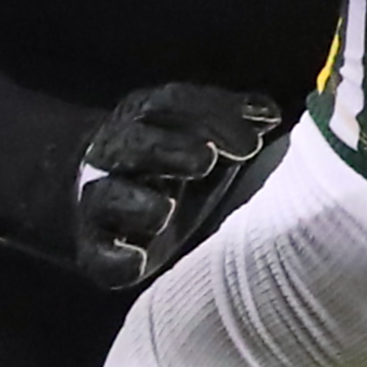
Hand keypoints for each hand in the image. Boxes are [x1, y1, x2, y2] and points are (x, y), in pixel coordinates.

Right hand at [59, 83, 284, 291]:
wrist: (104, 199)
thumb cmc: (170, 163)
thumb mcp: (198, 136)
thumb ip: (230, 122)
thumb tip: (269, 113)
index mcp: (143, 119)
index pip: (170, 105)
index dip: (210, 116)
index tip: (252, 142)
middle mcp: (115, 154)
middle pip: (135, 145)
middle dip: (169, 150)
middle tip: (206, 160)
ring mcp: (100, 202)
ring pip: (108, 196)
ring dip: (137, 203)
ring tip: (165, 211)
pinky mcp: (96, 247)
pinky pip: (98, 254)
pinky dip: (115, 259)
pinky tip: (136, 261)